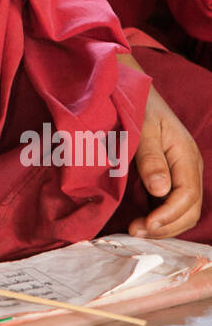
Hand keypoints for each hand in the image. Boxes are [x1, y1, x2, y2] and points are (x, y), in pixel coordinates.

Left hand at [128, 83, 203, 238]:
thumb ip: (151, 159)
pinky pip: (171, 206)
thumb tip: (161, 190)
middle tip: (135, 232)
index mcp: (187, 156)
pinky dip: (159, 219)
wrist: (135, 94)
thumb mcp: (143, 130)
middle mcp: (189, 169)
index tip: (145, 225)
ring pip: (183, 212)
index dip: (169, 215)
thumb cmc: (138, 108)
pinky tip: (141, 221)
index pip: (188, 196)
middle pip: (190, 210)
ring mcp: (181, 175)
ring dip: (163, 227)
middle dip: (166, 227)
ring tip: (136, 230)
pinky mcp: (169, 178)